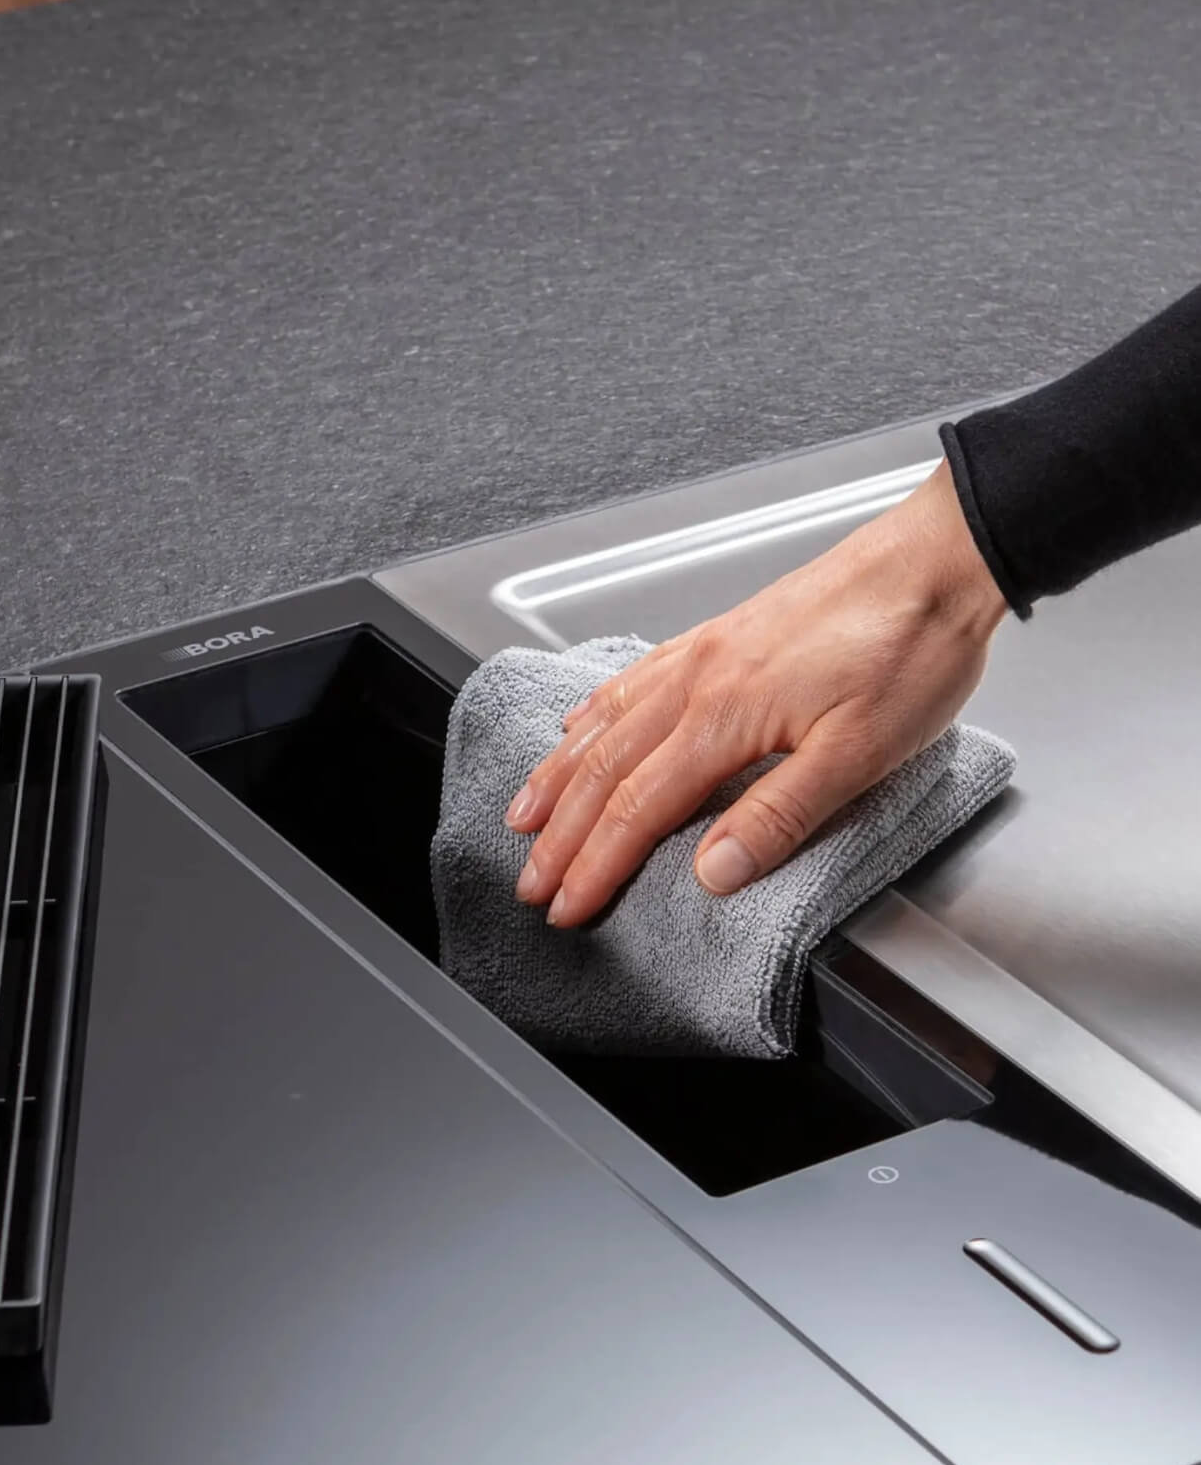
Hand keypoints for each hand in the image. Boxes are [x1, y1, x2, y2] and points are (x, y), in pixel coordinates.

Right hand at [504, 459, 1007, 926]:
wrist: (938, 558)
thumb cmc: (910, 648)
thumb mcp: (859, 754)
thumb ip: (778, 817)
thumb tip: (712, 873)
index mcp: (725, 717)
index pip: (638, 810)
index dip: (596, 866)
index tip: (568, 906)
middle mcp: (699, 679)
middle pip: (605, 769)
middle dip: (561, 835)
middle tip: (530, 883)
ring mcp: (706, 651)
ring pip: (606, 721)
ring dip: (559, 775)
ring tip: (526, 813)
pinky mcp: (724, 632)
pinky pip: (633, 677)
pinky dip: (593, 709)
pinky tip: (579, 719)